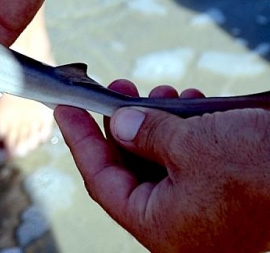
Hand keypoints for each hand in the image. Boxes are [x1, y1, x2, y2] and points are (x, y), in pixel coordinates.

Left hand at [55, 79, 269, 252]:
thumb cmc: (258, 167)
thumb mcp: (189, 143)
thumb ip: (143, 133)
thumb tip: (119, 123)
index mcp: (161, 227)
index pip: (102, 180)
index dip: (81, 141)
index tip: (65, 108)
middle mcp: (180, 227)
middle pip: (130, 171)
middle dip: (124, 124)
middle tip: (118, 89)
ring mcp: (204, 215)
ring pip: (161, 163)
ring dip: (156, 122)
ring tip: (159, 90)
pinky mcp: (225, 197)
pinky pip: (190, 163)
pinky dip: (184, 132)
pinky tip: (191, 102)